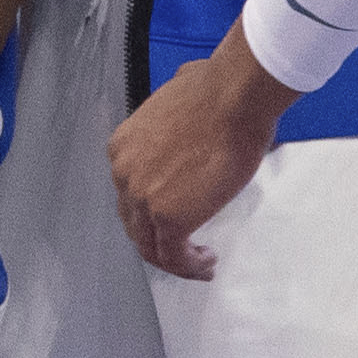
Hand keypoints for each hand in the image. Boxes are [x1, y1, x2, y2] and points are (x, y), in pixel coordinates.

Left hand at [110, 29, 296, 277]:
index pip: (129, 193)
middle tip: (186, 248)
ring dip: (175, 259)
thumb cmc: (216, 91)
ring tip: (200, 262)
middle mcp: (124, 175)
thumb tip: (188, 109)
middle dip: (159, 239)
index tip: (175, 217)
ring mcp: (143, 198)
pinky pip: (173, 256)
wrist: (233, 97)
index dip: (150, 211)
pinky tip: (206, 264)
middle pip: (135, 222)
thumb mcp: (176, 100)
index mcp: (123, 148)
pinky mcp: (169, 217)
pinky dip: (188, 266)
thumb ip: (174, 117)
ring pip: (150, 246)